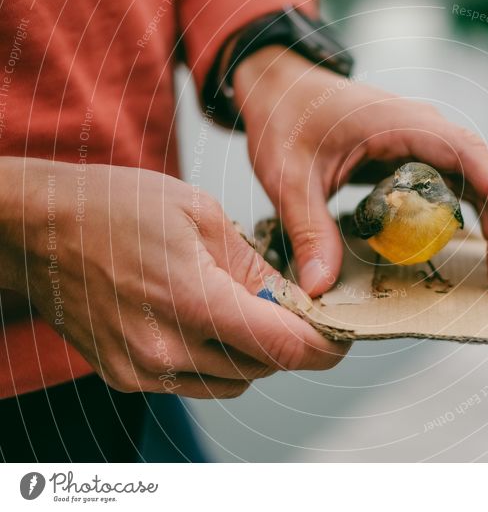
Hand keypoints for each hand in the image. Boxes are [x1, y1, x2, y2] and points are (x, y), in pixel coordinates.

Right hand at [0, 158, 347, 397]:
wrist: (40, 228)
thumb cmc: (116, 208)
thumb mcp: (201, 216)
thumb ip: (255, 269)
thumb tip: (298, 300)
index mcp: (190, 300)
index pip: (283, 347)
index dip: (325, 346)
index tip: (342, 335)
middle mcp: (165, 348)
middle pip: (264, 367)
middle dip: (292, 342)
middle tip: (299, 311)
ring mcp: (142, 370)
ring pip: (235, 382)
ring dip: (257, 354)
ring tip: (250, 312)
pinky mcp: (127, 377)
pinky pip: (198, 383)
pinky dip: (220, 362)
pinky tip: (213, 324)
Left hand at [234, 47, 487, 296]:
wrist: (281, 87)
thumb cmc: (285, 119)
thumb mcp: (289, 177)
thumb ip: (307, 229)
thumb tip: (319, 288)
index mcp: (399, 122)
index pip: (465, 153)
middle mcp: (423, 129)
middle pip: (483, 175)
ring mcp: (424, 143)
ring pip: (477, 184)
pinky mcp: (418, 159)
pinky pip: (458, 188)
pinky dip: (475, 219)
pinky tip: (483, 253)